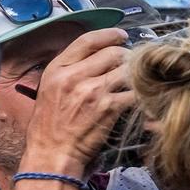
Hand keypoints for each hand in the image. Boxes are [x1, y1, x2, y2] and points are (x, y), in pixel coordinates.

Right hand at [23, 26, 132, 174]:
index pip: (88, 40)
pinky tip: (140, 99)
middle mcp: (75, 76)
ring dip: (135, 75)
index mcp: (58, 69)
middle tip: (131, 63)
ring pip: (126, 70)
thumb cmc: (49, 126)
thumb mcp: (49, 89)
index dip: (109, 34)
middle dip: (126, 56)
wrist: (52, 155)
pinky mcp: (109, 108)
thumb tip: (94, 56)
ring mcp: (93, 91)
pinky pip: (133, 93)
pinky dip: (140, 95)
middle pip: (113, 52)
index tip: (121, 36)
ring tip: (136, 81)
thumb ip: (69, 69)